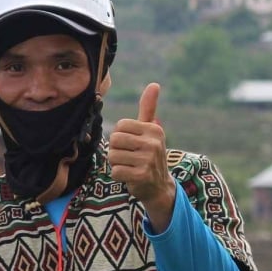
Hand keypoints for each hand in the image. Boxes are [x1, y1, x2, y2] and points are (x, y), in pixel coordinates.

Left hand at [109, 83, 175, 228]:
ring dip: (116, 163)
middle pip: (114, 140)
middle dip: (116, 150)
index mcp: (154, 129)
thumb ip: (149, 108)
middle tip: (128, 157)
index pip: (120, 125)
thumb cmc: (149, 154)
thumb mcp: (150, 131)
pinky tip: (130, 177)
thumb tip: (154, 84)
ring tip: (130, 166)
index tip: (131, 144)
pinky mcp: (141, 176)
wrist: (159, 186)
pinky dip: (118, 175)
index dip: (119, 136)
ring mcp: (148, 160)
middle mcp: (153, 143)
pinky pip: (115, 171)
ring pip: (112, 156)